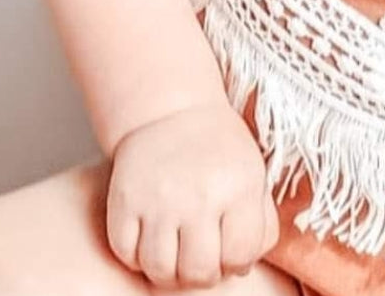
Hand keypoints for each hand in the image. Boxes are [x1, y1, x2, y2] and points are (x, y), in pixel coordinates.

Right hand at [106, 99, 278, 288]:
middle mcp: (199, 194)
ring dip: (169, 271)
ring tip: (176, 252)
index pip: (240, 255)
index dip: (237, 261)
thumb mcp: (253, 174)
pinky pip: (126, 254)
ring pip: (160, 270)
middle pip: (199, 272)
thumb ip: (260, 223)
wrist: (170, 110)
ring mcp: (158, 199)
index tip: (230, 249)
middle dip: (203, 274)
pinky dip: (137, 257)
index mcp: (238, 185)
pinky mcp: (124, 200)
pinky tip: (151, 239)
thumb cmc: (216, 147)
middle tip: (201, 256)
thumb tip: (242, 267)